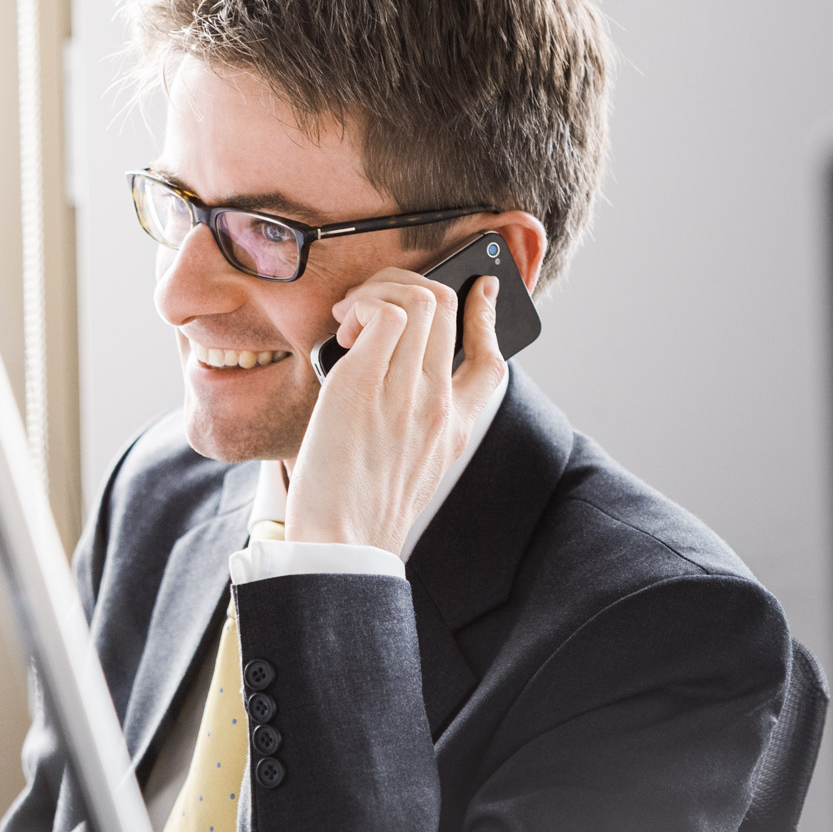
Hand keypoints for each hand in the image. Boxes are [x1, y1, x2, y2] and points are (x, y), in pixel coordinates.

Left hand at [282, 270, 501, 552]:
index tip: (480, 289)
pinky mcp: (364, 384)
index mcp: (456, 427)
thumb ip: (410, 417)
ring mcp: (407, 392)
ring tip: (349, 320)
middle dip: (405, 286)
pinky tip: (342, 330)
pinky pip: (382, 314)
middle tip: (366, 308)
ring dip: (379, 292)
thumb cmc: (357, 508)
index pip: (492, 358)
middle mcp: (440, 404)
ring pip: (419, 300)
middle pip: (448, 308)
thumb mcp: (407, 463)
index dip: (486, 314)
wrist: (340, 544)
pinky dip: (362, 306)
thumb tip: (380, 361)